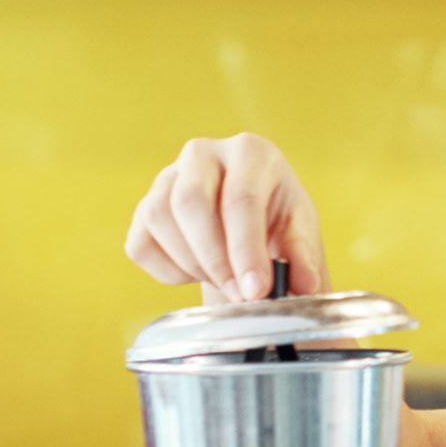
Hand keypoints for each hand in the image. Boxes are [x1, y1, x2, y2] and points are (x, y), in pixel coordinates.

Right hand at [123, 134, 327, 305]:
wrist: (248, 219)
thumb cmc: (276, 219)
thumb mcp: (300, 231)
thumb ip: (303, 256)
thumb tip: (305, 284)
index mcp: (250, 152)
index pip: (240, 199)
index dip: (246, 250)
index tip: (255, 290)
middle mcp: (203, 154)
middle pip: (191, 202)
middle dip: (215, 259)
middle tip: (238, 294)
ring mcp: (166, 178)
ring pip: (160, 219)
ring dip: (192, 264)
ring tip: (225, 280)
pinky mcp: (143, 208)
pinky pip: (140, 245)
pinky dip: (168, 271)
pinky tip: (198, 273)